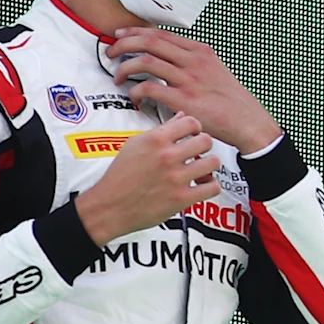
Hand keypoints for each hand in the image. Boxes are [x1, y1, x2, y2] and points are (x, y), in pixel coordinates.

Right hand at [74, 114, 221, 245]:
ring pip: (213, 162)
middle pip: (206, 140)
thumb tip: (181, 117)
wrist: (109, 206)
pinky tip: (201, 186)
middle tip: (197, 153)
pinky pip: (212, 187)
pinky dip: (210, 186)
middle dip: (204, 146)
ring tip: (200, 170)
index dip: (195, 128)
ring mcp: (176, 178)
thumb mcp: (135, 144)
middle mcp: (167, 156)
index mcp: (155, 140)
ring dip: (209, 166)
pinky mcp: (181, 198)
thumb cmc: (120, 176)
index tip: (193, 134)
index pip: (191, 122)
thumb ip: (161, 130)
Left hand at [106, 27, 278, 153]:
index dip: (136, 32)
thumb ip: (193, 62)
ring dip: (125, 67)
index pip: (161, 33)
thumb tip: (168, 58)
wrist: (247, 121)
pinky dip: (136, 91)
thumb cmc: (231, 100)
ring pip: (146, 61)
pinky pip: (150, 88)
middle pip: (149, 42)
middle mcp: (194, 61)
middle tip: (111, 53)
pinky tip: (135, 97)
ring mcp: (189, 80)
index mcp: (200, 51)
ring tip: (118, 77)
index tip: (121, 36)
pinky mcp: (184, 100)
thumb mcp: (216, 70)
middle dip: (124, 44)